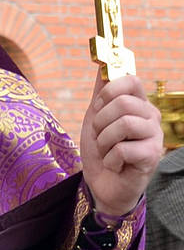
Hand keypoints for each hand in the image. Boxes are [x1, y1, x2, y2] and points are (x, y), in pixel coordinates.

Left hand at [80, 72, 162, 217]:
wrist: (102, 185)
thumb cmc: (101, 151)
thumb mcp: (95, 118)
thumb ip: (101, 93)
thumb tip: (102, 63)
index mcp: (139, 104)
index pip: (131, 80)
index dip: (109, 91)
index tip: (98, 108)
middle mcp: (151, 117)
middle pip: (123, 103)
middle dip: (101, 122)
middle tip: (100, 137)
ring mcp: (154, 136)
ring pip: (124, 124)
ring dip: (104, 142)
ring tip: (107, 152)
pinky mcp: (152, 156)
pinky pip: (123, 149)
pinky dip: (110, 160)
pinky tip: (115, 165)